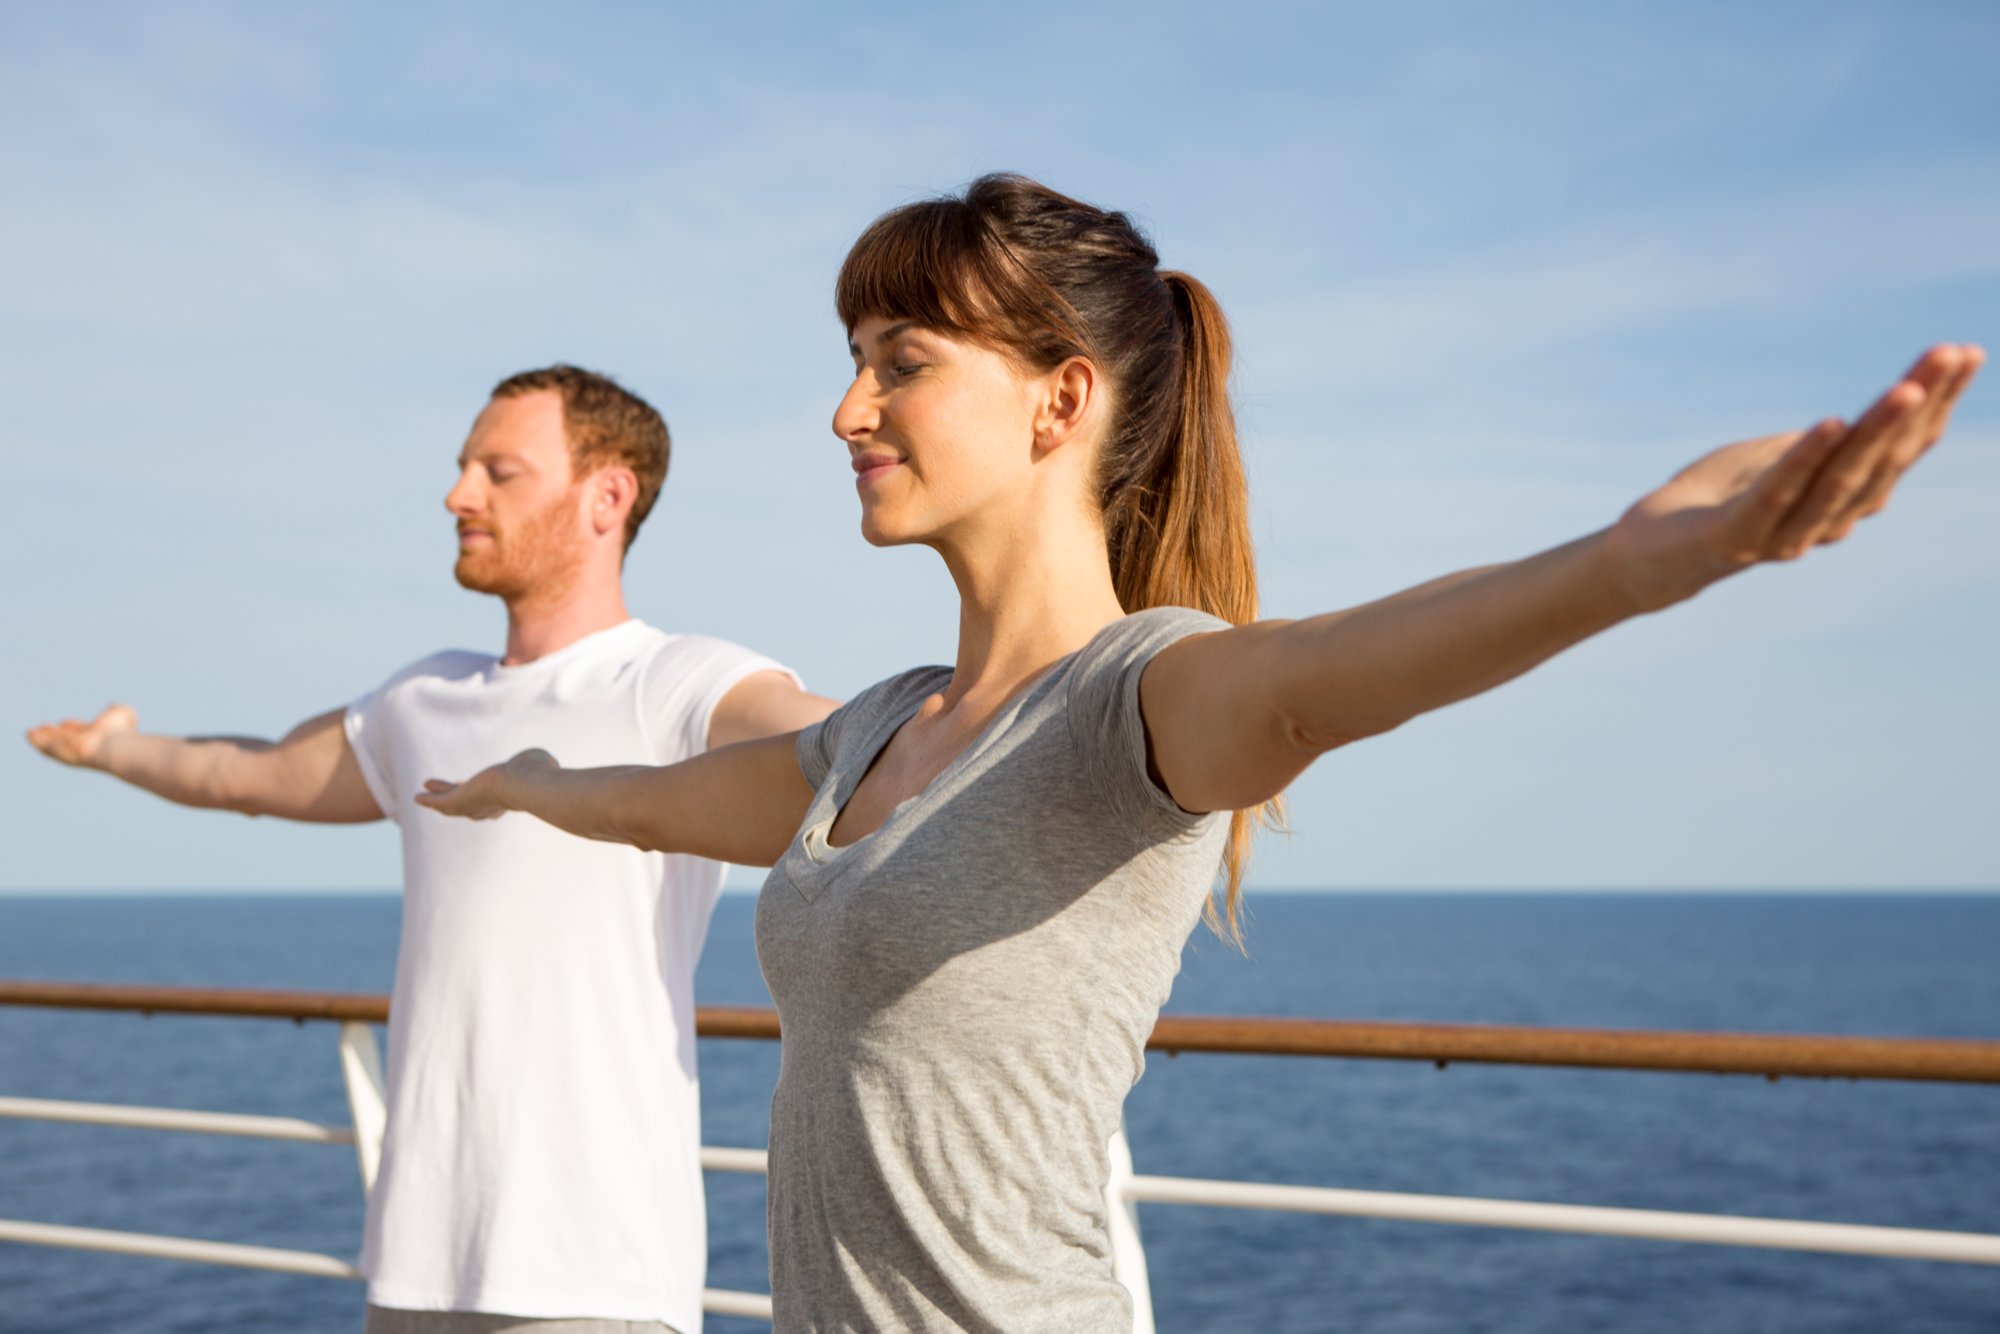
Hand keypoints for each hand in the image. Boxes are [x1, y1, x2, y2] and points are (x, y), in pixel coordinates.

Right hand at [27, 704, 136, 768]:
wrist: (115, 747)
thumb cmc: (122, 732)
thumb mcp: (124, 714)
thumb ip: (118, 710)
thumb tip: (113, 707)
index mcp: (96, 736)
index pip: (81, 732)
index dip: (72, 727)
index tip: (65, 722)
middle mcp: (82, 744)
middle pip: (65, 739)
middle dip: (55, 733)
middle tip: (44, 727)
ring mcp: (70, 749)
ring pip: (53, 743)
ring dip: (43, 737)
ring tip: (31, 732)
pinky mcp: (60, 752)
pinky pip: (47, 747)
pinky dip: (37, 741)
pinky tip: (29, 735)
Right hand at [415, 748, 559, 819]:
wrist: (527, 783)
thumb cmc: (541, 773)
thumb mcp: (541, 763)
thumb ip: (539, 763)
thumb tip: (544, 760)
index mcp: (510, 800)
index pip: (494, 805)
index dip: (487, 805)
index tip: (483, 803)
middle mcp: (491, 806)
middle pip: (469, 808)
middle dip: (456, 803)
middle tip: (442, 799)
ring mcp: (474, 804)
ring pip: (451, 806)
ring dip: (436, 801)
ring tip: (420, 796)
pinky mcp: (460, 800)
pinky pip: (440, 801)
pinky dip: (429, 800)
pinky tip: (417, 796)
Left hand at [1608, 344, 1982, 610]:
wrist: (1643, 558)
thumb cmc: (1710, 502)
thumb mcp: (1769, 460)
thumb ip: (1814, 447)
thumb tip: (1852, 421)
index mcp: (1839, 503)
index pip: (1899, 451)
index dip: (1936, 404)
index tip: (1966, 353)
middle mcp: (1823, 523)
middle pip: (1882, 461)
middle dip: (1920, 406)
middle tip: (1953, 354)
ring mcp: (1781, 534)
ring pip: (1840, 478)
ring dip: (1875, 430)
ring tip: (1906, 387)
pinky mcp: (1735, 537)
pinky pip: (1776, 493)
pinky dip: (1803, 459)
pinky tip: (1828, 423)